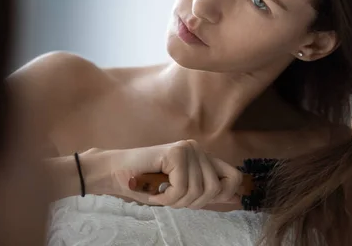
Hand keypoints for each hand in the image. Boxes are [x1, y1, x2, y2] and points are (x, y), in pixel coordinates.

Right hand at [85, 140, 242, 208]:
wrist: (114, 173)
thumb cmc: (145, 183)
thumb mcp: (182, 190)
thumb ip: (206, 190)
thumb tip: (236, 198)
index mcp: (202, 156)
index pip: (233, 176)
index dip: (225, 194)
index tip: (202, 202)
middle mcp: (197, 149)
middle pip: (214, 189)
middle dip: (191, 203)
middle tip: (170, 198)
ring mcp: (188, 148)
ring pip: (197, 191)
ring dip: (175, 201)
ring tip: (160, 193)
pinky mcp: (176, 153)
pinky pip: (181, 189)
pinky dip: (165, 198)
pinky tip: (153, 190)